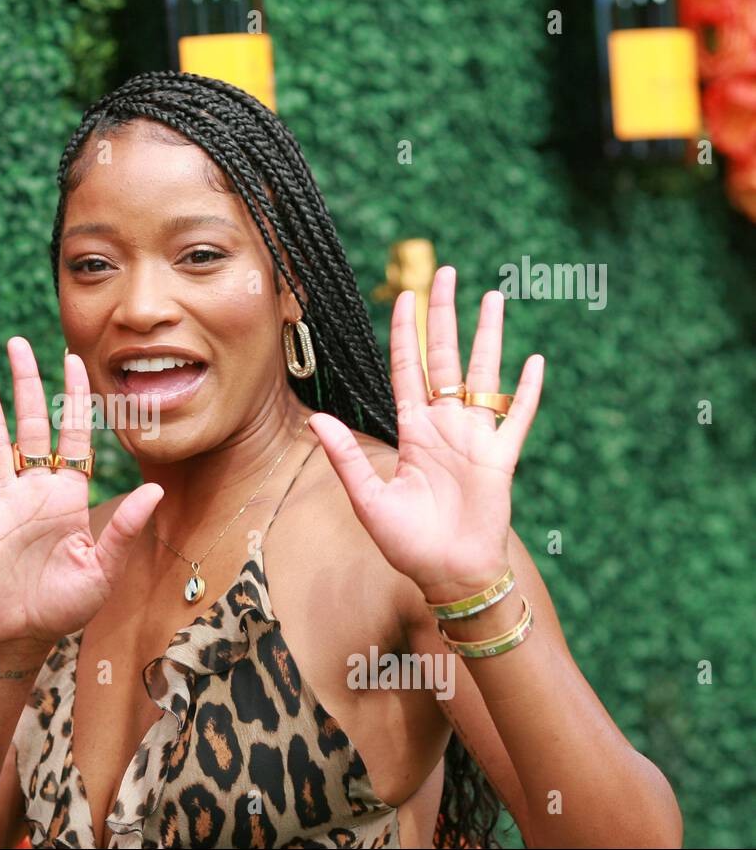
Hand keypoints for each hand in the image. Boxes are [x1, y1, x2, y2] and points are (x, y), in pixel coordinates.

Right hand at [0, 336, 163, 651]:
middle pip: (30, 424)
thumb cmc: (69, 603)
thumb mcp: (105, 568)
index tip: (73, 358)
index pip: (73, 435)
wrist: (27, 632)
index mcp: (69, 495)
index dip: (74, 398)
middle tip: (17, 342)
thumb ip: (126, 528)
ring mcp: (3, 503)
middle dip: (25, 383)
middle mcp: (35, 489)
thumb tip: (155, 490)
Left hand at [309, 266, 544, 603]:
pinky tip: (534, 361)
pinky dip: (525, 391)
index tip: (406, 297)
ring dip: (487, 337)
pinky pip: (516, 418)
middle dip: (444, 317)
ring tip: (493, 298)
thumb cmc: (408, 544)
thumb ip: (346, 457)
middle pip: (444, 359)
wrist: (448, 575)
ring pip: (482, 375)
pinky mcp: (501, 458)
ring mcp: (475, 439)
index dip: (406, 334)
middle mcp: (444, 427)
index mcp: (412, 432)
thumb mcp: (369, 499)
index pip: (406, 371)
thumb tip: (316, 419)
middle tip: (446, 273)